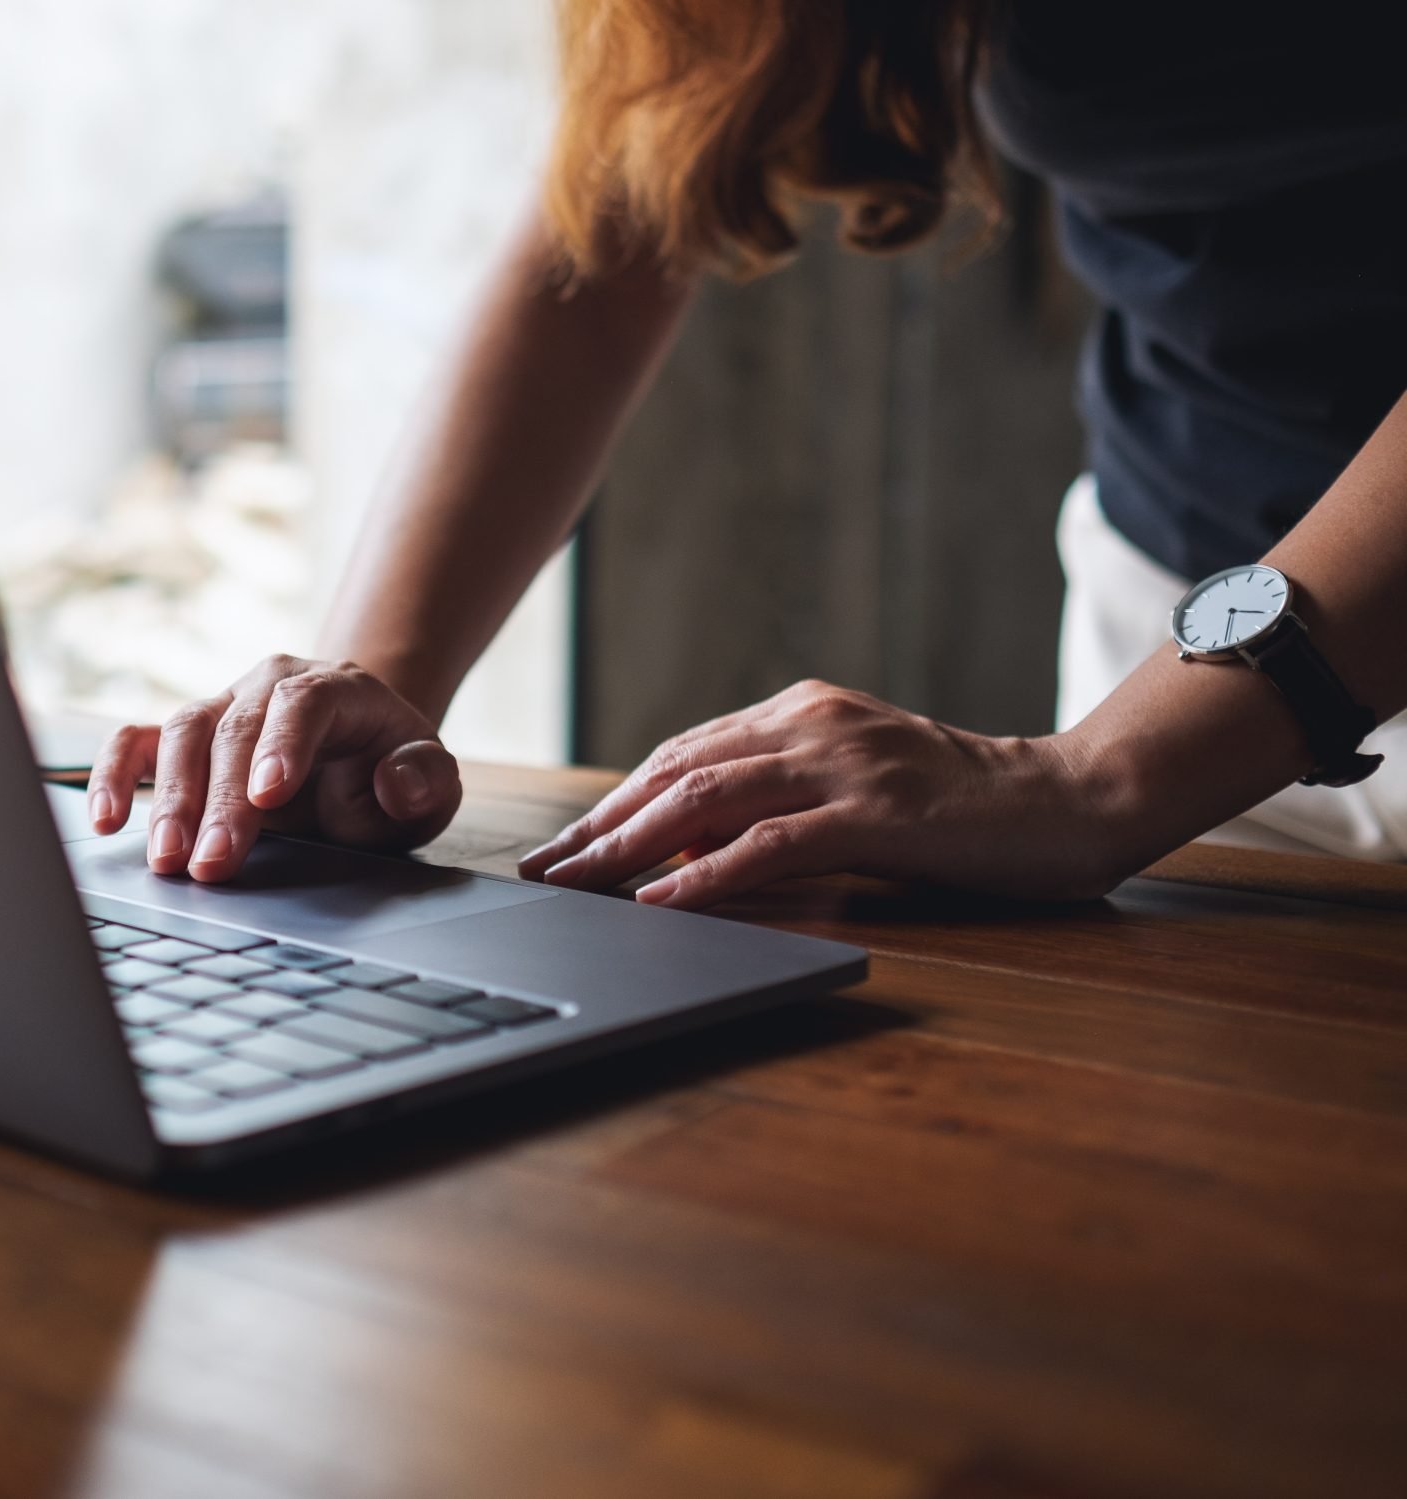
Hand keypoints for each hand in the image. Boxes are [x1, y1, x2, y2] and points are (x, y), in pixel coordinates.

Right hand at [89, 656, 461, 881]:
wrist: (353, 747)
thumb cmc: (387, 772)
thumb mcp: (429, 781)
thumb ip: (426, 781)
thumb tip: (395, 782)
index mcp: (336, 689)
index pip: (304, 702)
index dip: (283, 745)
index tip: (268, 797)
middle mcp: (268, 686)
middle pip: (235, 728)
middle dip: (220, 800)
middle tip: (212, 864)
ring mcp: (220, 707)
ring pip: (182, 732)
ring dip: (170, 798)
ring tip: (166, 859)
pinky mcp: (182, 737)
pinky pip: (135, 741)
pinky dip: (113, 774)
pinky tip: (105, 819)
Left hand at [519, 679, 1134, 909]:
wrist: (1068, 800)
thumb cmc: (956, 808)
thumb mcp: (850, 788)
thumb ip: (776, 801)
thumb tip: (682, 845)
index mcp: (800, 711)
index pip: (681, 754)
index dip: (612, 800)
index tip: (560, 845)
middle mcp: (812, 723)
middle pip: (676, 772)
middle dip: (599, 825)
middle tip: (543, 871)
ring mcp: (844, 763)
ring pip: (708, 800)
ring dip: (630, 846)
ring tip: (578, 884)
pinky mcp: (877, 813)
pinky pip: (772, 844)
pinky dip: (706, 872)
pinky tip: (661, 899)